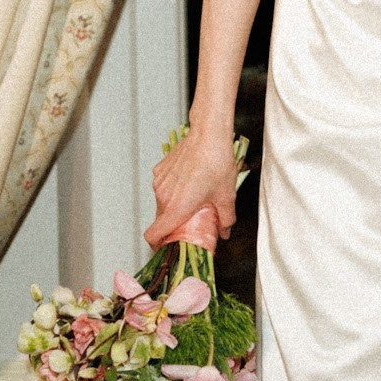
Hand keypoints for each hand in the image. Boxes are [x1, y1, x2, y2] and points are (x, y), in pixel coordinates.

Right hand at [145, 126, 239, 249]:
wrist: (208, 133)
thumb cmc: (216, 162)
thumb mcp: (226, 196)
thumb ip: (225, 220)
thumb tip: (224, 231)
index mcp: (176, 207)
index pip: (153, 235)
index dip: (157, 245)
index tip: (165, 247)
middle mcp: (163, 196)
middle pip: (161, 220)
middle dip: (173, 226)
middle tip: (190, 224)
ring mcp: (160, 182)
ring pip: (162, 203)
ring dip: (174, 206)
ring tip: (194, 200)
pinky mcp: (160, 170)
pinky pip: (163, 187)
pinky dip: (173, 191)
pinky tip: (190, 183)